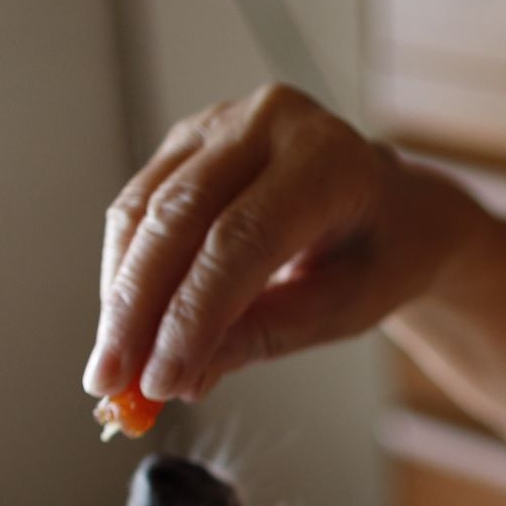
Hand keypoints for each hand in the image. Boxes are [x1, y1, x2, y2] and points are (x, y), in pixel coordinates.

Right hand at [85, 84, 486, 402]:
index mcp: (329, 160)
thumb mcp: (345, 307)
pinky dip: (124, 272)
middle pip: (178, 217)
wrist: (394, 207)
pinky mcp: (187, 142)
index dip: (192, 313)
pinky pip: (137, 207)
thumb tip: (184, 376)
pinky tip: (122, 326)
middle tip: (113, 380)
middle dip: (137, 308)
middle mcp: (270, 124)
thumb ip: (267, 335)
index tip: (161, 379)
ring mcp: (221, 124)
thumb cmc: (381, 254)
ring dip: (119, 294)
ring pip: (143, 209)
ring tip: (111, 368)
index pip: (241, 239)